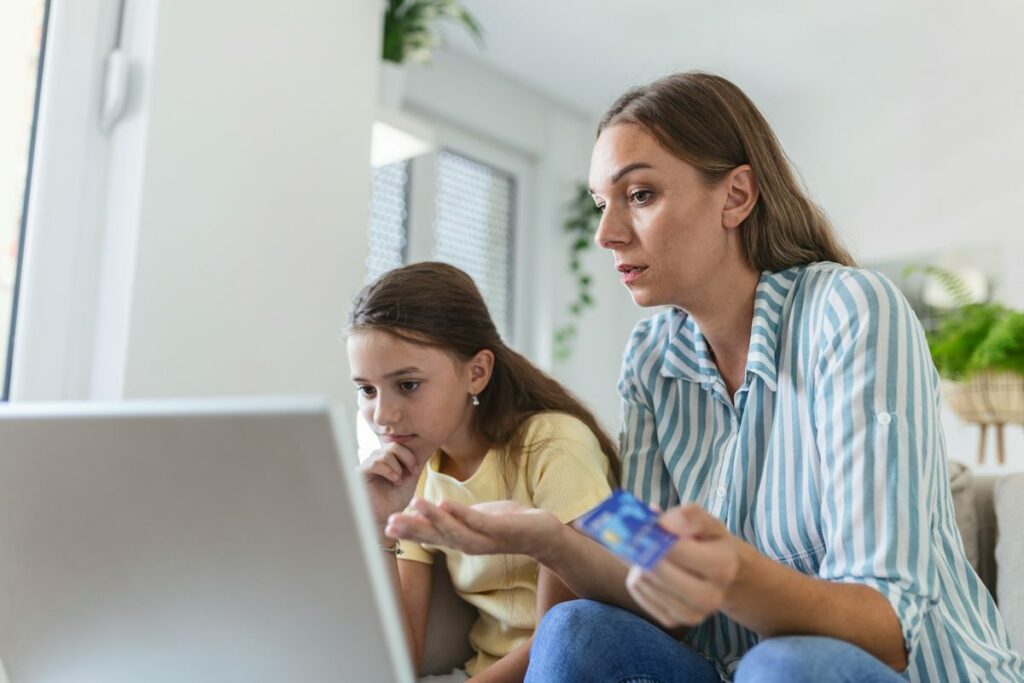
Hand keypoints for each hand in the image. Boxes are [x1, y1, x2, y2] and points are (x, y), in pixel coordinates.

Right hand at [359, 443, 426, 528]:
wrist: (384, 519)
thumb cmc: (395, 501)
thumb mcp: (409, 479)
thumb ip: (414, 464)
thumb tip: (426, 447)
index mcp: (388, 459)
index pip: (399, 445)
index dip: (410, 455)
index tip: (416, 470)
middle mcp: (376, 459)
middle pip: (393, 445)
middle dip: (407, 458)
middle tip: (412, 472)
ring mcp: (367, 465)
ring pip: (385, 454)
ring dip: (397, 467)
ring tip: (399, 481)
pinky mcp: (359, 473)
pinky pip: (374, 463)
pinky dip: (388, 470)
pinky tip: (394, 480)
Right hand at [385, 499, 563, 557]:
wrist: (541, 533)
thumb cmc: (504, 524)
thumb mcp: (472, 519)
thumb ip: (448, 518)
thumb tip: (422, 510)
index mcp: (460, 539)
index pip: (429, 535)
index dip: (408, 531)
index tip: (385, 525)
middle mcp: (468, 543)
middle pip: (436, 536)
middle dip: (413, 528)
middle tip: (390, 522)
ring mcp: (484, 538)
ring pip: (454, 530)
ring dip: (433, 517)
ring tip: (416, 503)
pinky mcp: (499, 529)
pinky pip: (477, 521)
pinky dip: (460, 513)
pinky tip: (445, 503)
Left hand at [625, 504, 740, 627]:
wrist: (716, 573)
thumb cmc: (707, 542)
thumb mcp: (705, 522)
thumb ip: (689, 516)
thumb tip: (664, 524)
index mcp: (724, 566)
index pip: (678, 549)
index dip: (657, 534)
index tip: (650, 523)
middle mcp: (711, 597)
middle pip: (659, 570)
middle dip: (644, 550)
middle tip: (637, 534)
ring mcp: (692, 614)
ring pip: (645, 582)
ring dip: (639, 562)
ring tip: (650, 552)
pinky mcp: (672, 620)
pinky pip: (639, 593)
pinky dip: (637, 577)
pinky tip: (649, 570)